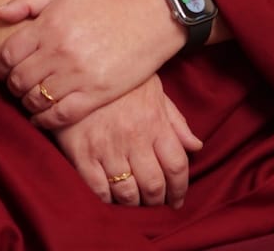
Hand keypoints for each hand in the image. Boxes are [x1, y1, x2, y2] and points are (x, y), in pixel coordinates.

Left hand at [0, 0, 185, 127]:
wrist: (150, 17)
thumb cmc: (105, 3)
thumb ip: (27, 2)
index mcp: (49, 24)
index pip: (7, 55)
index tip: (3, 69)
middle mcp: (60, 50)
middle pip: (18, 80)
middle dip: (12, 85)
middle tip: (17, 84)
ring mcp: (78, 74)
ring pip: (35, 100)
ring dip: (28, 102)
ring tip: (32, 97)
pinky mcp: (96, 93)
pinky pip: (59, 116)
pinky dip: (44, 120)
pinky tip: (43, 116)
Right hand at [54, 74, 201, 208]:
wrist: (77, 68)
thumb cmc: (120, 80)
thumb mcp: (153, 89)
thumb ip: (175, 120)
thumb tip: (196, 146)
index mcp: (154, 121)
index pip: (176, 165)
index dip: (180, 188)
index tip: (178, 199)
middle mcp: (133, 138)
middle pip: (153, 185)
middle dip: (158, 201)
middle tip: (156, 203)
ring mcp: (106, 148)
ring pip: (127, 193)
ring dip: (135, 204)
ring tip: (135, 201)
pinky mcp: (82, 154)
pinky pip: (99, 190)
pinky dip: (108, 201)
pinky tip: (112, 196)